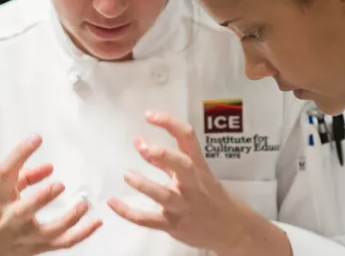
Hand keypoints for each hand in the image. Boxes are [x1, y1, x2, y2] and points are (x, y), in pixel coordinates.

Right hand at [0, 135, 101, 255]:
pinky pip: (63, 243)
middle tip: (58, 184)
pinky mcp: (36, 248)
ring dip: (70, 218)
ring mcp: (24, 236)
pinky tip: (95, 222)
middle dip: (43, 197)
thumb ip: (24, 177)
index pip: (6, 172)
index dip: (20, 153)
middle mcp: (9, 218)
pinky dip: (83, 233)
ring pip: (50, 231)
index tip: (35, 138)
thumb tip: (49, 167)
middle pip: (26, 209)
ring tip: (83, 204)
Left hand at [107, 112, 291, 255]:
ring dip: (145, 185)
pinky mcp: (173, 224)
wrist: (231, 229)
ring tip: (128, 175)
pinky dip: (129, 213)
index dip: (169, 124)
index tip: (149, 115)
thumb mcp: (194, 174)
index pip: (187, 138)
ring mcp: (184, 206)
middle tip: (146, 148)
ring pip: (164, 196)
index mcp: (198, 167)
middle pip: (183, 166)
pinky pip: (149, 220)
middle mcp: (193, 184)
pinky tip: (113, 203)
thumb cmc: (209, 196)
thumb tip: (139, 140)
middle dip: (165, 156)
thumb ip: (164, 159)